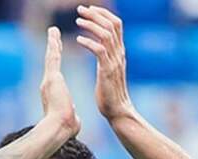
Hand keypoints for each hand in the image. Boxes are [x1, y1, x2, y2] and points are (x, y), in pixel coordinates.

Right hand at [41, 26, 79, 135]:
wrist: (59, 129)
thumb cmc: (65, 128)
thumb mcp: (70, 118)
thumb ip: (71, 112)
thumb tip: (73, 113)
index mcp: (53, 93)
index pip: (55, 73)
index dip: (56, 61)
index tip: (57, 53)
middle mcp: (48, 85)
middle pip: (51, 62)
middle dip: (53, 48)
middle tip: (53, 36)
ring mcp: (48, 80)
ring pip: (51, 57)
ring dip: (52, 43)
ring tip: (53, 31)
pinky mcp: (52, 78)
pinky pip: (53, 57)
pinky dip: (53, 45)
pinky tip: (54, 34)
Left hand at [75, 5, 135, 121]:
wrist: (117, 110)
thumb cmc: (110, 93)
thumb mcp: (109, 69)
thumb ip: (107, 57)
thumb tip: (101, 48)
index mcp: (119, 52)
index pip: (116, 24)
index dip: (103, 13)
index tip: (90, 9)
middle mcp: (119, 53)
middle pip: (111, 25)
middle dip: (96, 14)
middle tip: (80, 10)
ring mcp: (114, 61)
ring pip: (106, 34)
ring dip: (91, 25)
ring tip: (78, 21)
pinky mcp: (107, 71)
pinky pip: (99, 50)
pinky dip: (89, 42)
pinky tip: (78, 40)